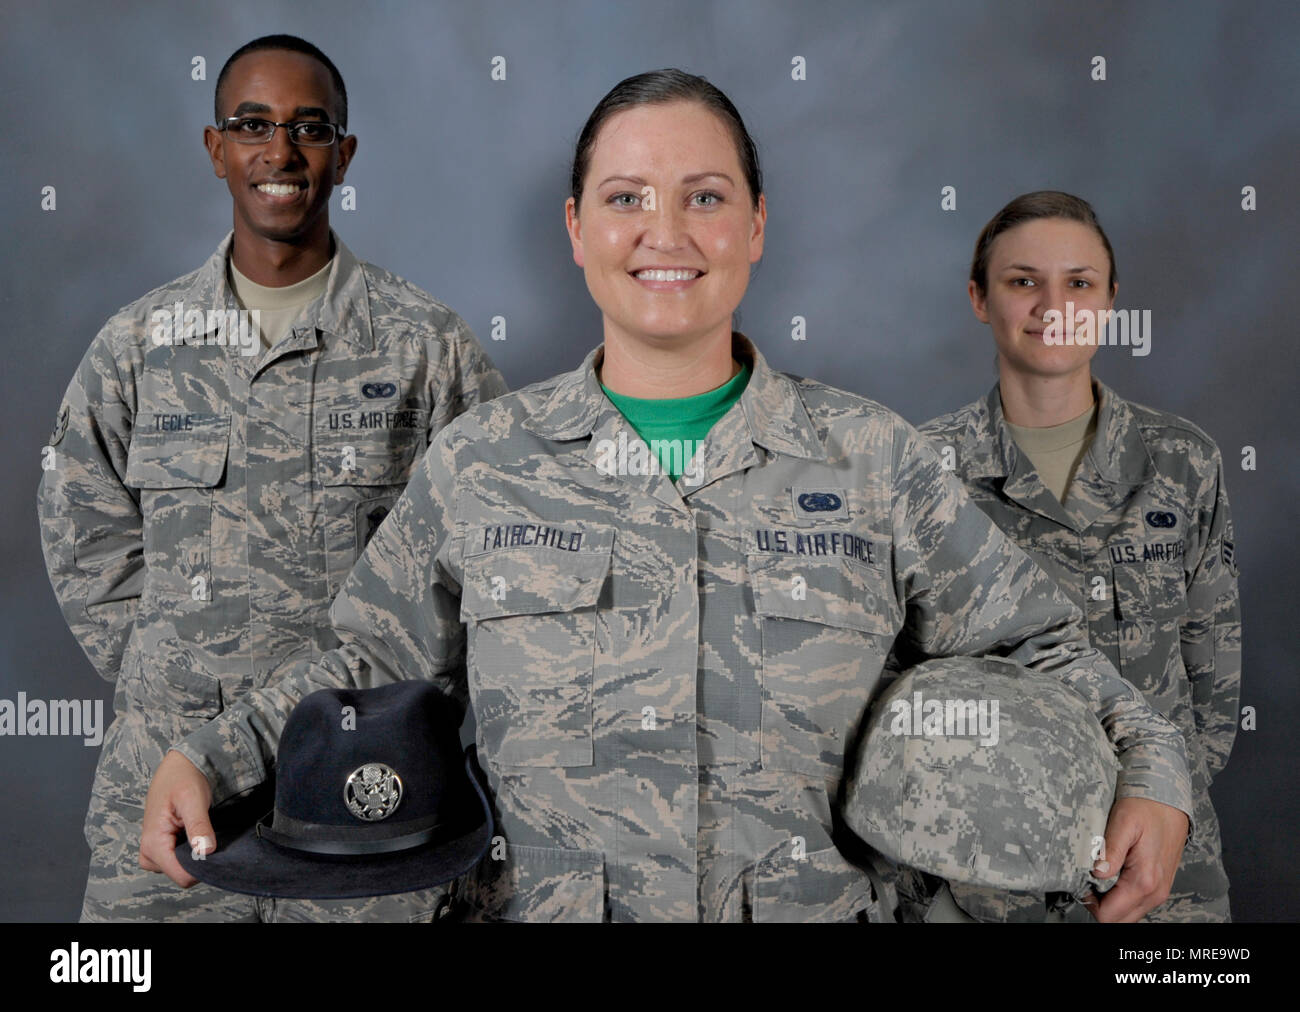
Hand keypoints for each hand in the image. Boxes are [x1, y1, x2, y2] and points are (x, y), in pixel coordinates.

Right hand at [138, 750, 215, 887]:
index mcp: (153, 842)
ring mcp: (152, 850)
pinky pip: (177, 860)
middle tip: (206, 833)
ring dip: (193, 854)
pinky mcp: (159, 847)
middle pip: (180, 874)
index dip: (201, 867)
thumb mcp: (193, 800)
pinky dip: (189, 850)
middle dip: (197, 859)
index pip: (181, 876)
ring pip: (179, 869)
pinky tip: (195, 833)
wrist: (178, 766)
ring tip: (199, 830)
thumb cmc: (183, 779)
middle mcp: (148, 851)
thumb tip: (206, 852)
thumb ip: (198, 826)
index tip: (213, 848)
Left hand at [1081, 796, 1187, 921]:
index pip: (1109, 915)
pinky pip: (1136, 903)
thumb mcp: (1123, 823)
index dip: (1089, 903)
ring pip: (1127, 914)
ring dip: (1109, 902)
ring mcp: (1159, 891)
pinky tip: (1111, 877)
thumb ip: (1110, 851)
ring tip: (1098, 877)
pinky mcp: (1159, 885)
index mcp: (1144, 881)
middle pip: (1118, 919)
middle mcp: (1155, 892)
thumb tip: (1097, 873)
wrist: (1169, 801)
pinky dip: (1120, 897)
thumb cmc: (1146, 808)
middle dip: (1098, 906)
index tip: (1080, 883)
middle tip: (1086, 881)